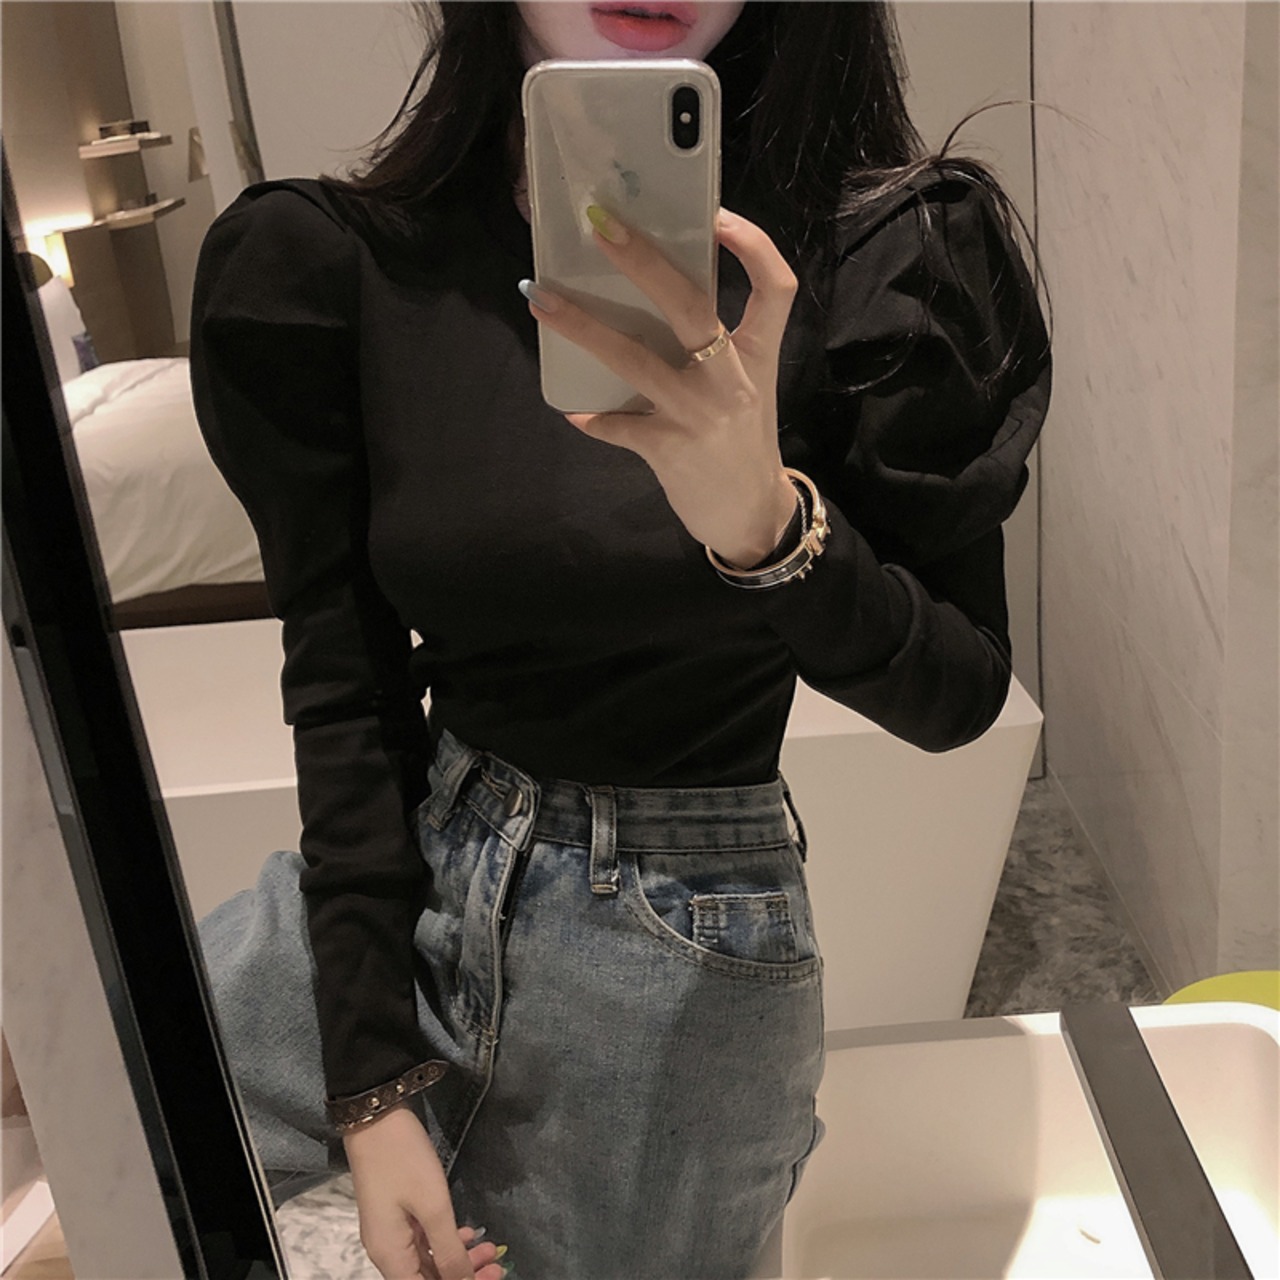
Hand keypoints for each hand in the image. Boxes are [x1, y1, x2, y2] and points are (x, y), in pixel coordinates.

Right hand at [343, 1104, 507, 1279]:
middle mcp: (387, 1252)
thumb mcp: (433, 1207)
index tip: (488, 1278)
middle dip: (462, 1275)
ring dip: (458, 1258)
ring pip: (427, 1261)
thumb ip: (449, 1251)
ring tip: (490, 1249)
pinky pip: (423, 1242)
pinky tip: (468, 1233)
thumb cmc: (404, 1162)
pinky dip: (445, 1241)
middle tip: (497, 1266)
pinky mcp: (396, 1215)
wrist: (376, 1120)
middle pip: (426, 1278)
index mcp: (390, 1257)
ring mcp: (390, 1233)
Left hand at [523, 206, 799, 568]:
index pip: (776, 288)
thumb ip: (713, 349)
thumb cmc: (742, 444)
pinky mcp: (669, 449)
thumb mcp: (745, 389)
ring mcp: (699, 414)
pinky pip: (618, 425)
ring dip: (583, 327)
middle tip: (601, 226)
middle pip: (692, 305)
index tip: (715, 214)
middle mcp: (732, 380)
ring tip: (541, 300)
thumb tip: (646, 302)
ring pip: (635, 358)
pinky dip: (593, 415)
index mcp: (756, 356)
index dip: (753, 245)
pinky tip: (573, 408)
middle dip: (644, 262)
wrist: (752, 517)